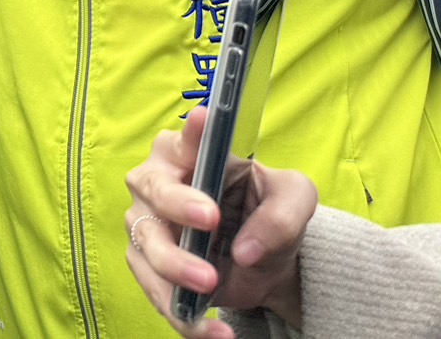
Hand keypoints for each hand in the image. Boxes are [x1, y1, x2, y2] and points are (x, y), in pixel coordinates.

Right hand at [124, 108, 315, 336]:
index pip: (185, 137)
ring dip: (175, 267)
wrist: (265, 261)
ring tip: (211, 284)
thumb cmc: (270, 212)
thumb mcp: (294, 201)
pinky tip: (217, 333)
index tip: (205, 122)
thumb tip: (245, 250)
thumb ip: (282, 215)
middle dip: (177, 206)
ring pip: (146, 245)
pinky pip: (157, 293)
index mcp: (190, 153)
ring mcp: (147, 226)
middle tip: (211, 221)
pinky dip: (184, 316)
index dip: (190, 133)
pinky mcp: (148, 268)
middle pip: (151, 189)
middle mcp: (157, 183)